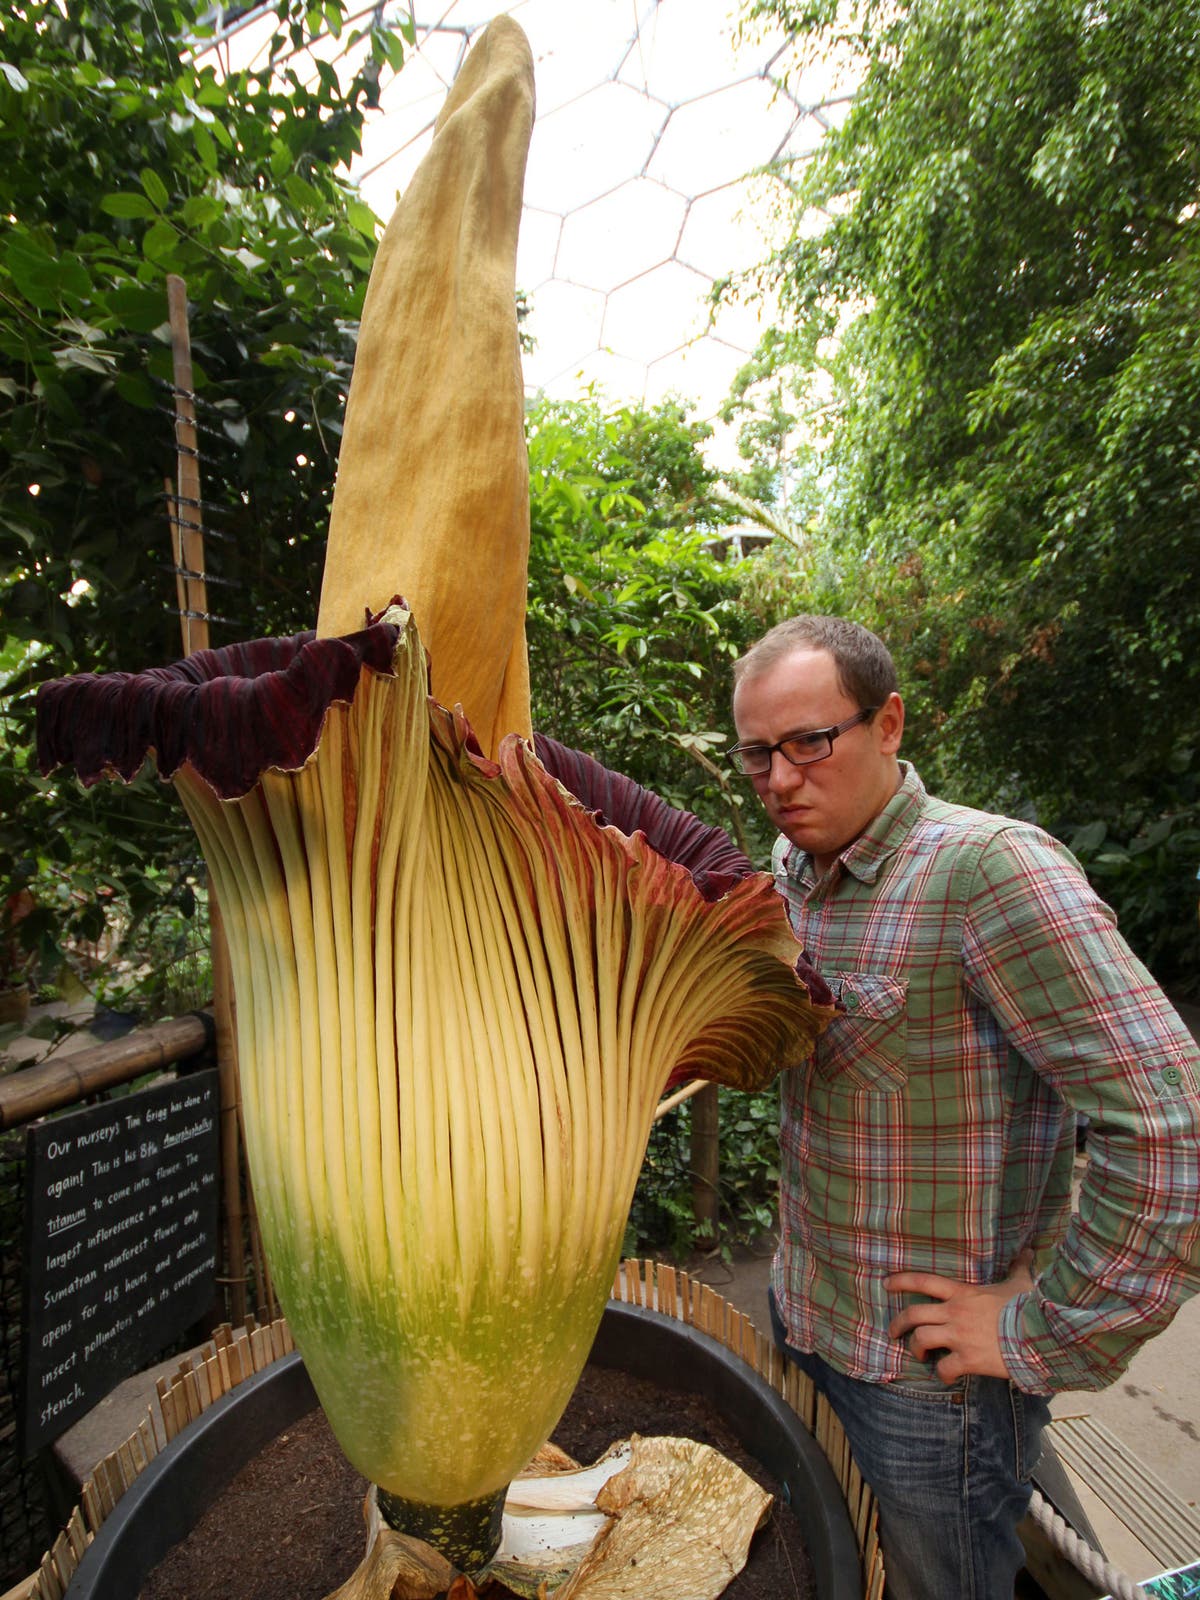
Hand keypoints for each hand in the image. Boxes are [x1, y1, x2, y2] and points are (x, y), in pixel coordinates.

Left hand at [884, 1249, 1035, 1384]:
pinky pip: (944, 1368)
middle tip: (893, 1332)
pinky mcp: (968, 1359)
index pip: (924, 1281)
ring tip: (919, 1355)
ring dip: (916, 1349)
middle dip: (898, 1324)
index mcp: (962, 1293)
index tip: (886, 1283)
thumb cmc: (1028, 1306)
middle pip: (914, 1314)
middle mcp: (955, 1312)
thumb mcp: (1020, 1282)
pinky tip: (946, 1376)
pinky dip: (942, 1374)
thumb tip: (1029, 1249)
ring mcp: (959, 1336)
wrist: (1039, 1334)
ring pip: (921, 1340)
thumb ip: (1018, 1266)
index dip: (901, 1280)